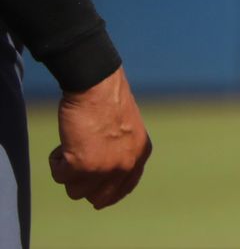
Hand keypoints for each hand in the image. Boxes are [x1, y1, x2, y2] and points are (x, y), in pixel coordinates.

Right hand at [49, 66, 150, 208]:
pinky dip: (56, 162)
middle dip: (83, 183)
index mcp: (140, 154)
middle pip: (97, 197)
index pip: (123, 190)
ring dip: (68, 171)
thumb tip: (104, 178)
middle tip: (77, 160)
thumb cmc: (108, 101)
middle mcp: (126, 165)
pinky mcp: (82, 165)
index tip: (91, 186)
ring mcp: (104, 167)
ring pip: (75, 191)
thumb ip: (121, 153)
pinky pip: (59, 177)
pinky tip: (63, 144)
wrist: (97, 85)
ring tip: (72, 145)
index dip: (104, 191)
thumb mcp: (127, 130)